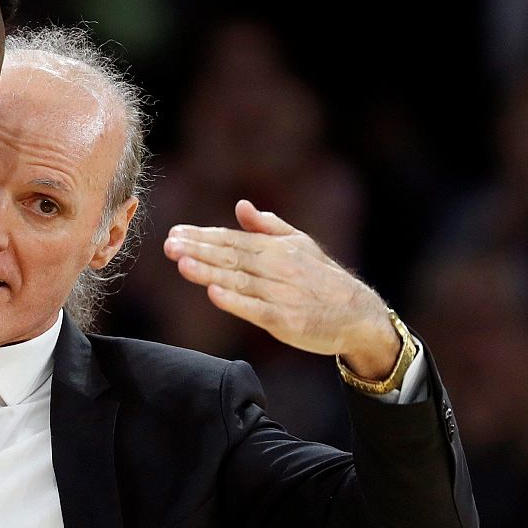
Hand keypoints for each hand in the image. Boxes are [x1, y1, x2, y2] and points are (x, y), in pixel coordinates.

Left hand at [164, 200, 400, 377]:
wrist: (358, 314)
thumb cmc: (323, 279)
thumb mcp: (301, 244)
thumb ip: (268, 227)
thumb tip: (241, 207)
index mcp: (277, 248)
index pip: (233, 240)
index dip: (202, 236)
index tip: (174, 234)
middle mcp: (277, 268)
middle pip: (231, 257)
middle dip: (197, 250)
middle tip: (169, 245)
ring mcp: (280, 294)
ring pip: (238, 281)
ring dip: (209, 272)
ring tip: (182, 263)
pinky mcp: (285, 320)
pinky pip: (255, 309)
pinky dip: (235, 301)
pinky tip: (213, 294)